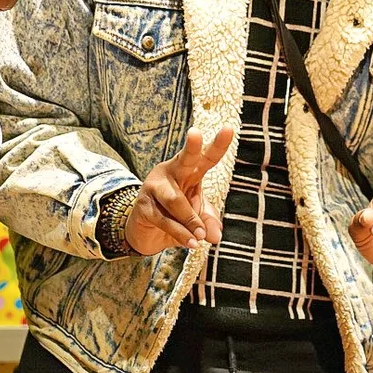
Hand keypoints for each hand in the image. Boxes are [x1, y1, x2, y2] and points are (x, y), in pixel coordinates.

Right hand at [124, 126, 235, 254]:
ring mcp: (155, 186)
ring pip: (176, 200)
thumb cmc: (177, 215)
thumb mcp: (197, 216)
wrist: (145, 231)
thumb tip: (215, 236)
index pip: (206, 157)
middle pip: (185, 158)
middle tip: (196, 133)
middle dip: (192, 146)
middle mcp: (172, 172)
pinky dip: (181, 233)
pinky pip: (165, 220)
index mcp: (189, 170)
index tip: (229, 129)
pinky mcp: (144, 205)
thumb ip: (208, 221)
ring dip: (191, 220)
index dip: (218, 145)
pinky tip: (191, 243)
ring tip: (201, 237)